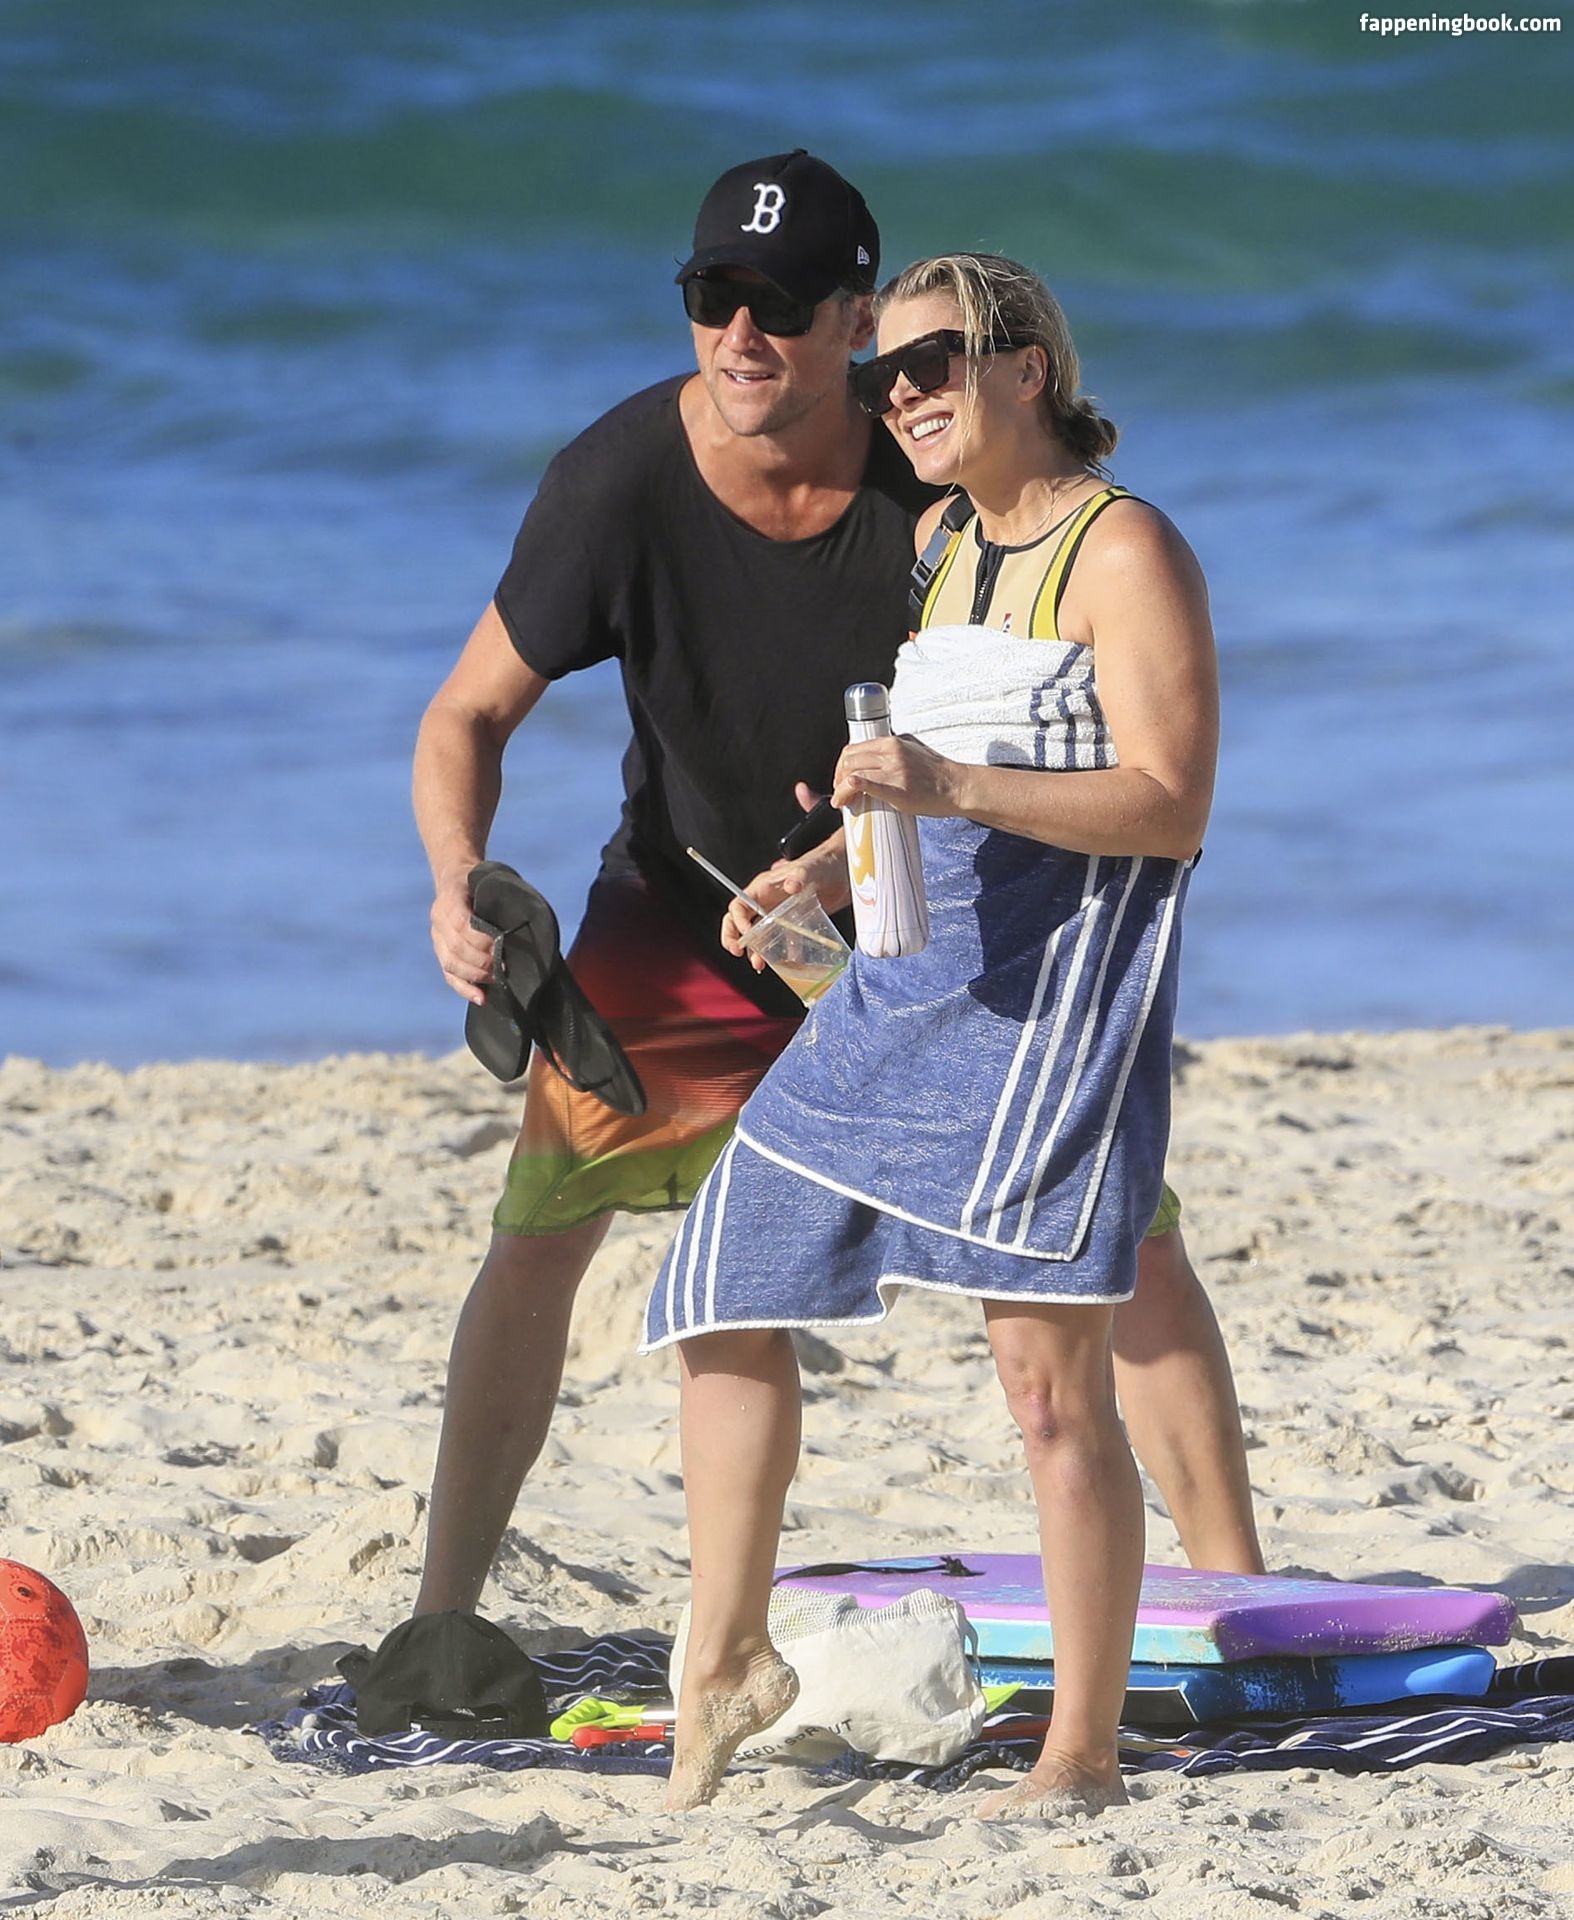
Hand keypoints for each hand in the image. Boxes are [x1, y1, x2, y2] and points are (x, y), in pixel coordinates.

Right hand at [431, 866, 497, 1005]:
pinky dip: (465, 988)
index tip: (500, 944)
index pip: (461, 922)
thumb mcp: (489, 878)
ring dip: (476, 975)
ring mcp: (438, 937)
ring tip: (497, 978)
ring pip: (451, 964)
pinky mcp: (441, 952)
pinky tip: (481, 997)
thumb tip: (525, 918)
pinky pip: (449, 975)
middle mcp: (439, 918)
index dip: (480, 938)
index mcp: (451, 897)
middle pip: (457, 947)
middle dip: (482, 960)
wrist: (456, 878)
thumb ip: (500, 896)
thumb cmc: (481, 881)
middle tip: (504, 966)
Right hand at [721, 859, 818, 968]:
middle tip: (738, 952)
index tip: (747, 935)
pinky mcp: (791, 924)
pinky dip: (781, 953)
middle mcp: (766, 902)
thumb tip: (791, 886)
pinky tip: (784, 962)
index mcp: (762, 888)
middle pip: (739, 922)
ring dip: (755, 951)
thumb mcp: (808, 869)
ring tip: (759, 964)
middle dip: (734, 938)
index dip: (737, 921)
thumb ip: (798, 876)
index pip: (739, 906)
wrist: (841, 872)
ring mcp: (777, 914)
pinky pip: (781, 941)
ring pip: (758, 935)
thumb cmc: (820, 865)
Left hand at [832, 734, 967, 817]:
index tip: (842, 778)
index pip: (854, 748)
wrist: (957, 787)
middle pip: (849, 759)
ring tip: (842, 801)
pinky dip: (846, 790)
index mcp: (892, 742)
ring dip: (840, 788)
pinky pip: (863, 784)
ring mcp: (893, 769)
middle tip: (839, 792)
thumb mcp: (913, 751)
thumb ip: (894, 752)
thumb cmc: (938, 773)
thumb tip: (875, 759)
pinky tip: (843, 800)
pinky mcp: (896, 788)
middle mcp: (891, 752)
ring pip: (851, 772)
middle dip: (838, 777)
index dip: (842, 765)